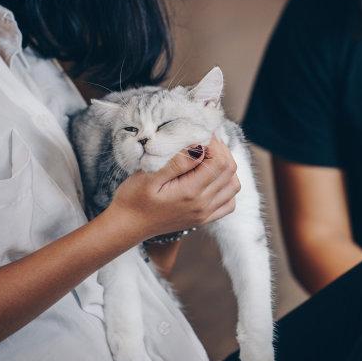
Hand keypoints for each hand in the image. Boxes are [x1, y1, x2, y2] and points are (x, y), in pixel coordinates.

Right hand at [107, 136, 240, 241]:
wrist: (127, 226)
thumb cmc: (133, 198)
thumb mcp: (149, 176)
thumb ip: (178, 162)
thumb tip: (200, 147)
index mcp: (190, 192)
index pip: (220, 161)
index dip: (215, 143)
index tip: (200, 134)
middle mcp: (202, 205)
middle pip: (230, 171)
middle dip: (221, 151)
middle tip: (204, 142)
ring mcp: (205, 214)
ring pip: (234, 186)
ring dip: (226, 168)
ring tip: (209, 158)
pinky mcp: (203, 219)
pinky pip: (229, 203)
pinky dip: (226, 188)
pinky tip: (212, 179)